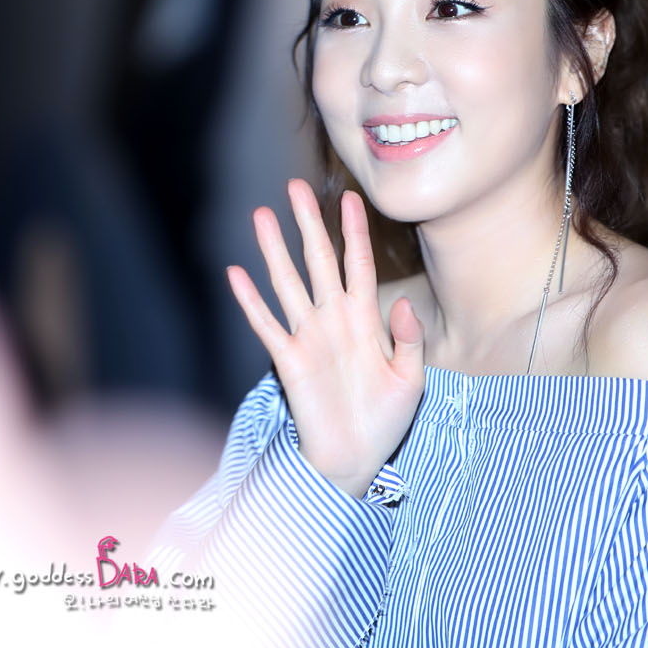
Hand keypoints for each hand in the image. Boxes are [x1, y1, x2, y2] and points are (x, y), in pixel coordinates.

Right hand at [226, 179, 425, 498]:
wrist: (354, 460)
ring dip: (274, 250)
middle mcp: (333, 319)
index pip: (358, 264)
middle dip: (308, 224)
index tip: (350, 198)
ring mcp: (308, 337)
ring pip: (289, 283)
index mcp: (366, 319)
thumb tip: (404, 304)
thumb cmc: (385, 419)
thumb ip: (409, 340)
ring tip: (261, 215)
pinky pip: (266, 324)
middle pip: (318, 261)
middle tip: (295, 186)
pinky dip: (251, 300)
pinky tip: (237, 274)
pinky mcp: (289, 360)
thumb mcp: (411, 380)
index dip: (354, 231)